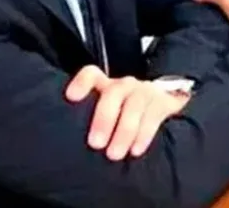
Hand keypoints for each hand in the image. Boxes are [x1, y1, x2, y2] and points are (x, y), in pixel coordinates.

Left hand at [64, 66, 189, 160]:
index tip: (72, 97)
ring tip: (115, 154)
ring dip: (125, 131)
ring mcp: (145, 92)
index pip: (92, 75)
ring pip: (135, 105)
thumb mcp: (104, 112)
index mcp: (105, 86)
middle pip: (114, 93)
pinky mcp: (163, 102)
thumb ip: (87, 119)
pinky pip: (153, 116)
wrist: (162, 105)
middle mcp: (124, 86)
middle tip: (96, 144)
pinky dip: (144, 134)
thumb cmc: (122, 115)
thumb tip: (65, 144)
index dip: (82, 83)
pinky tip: (136, 150)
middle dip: (104, 119)